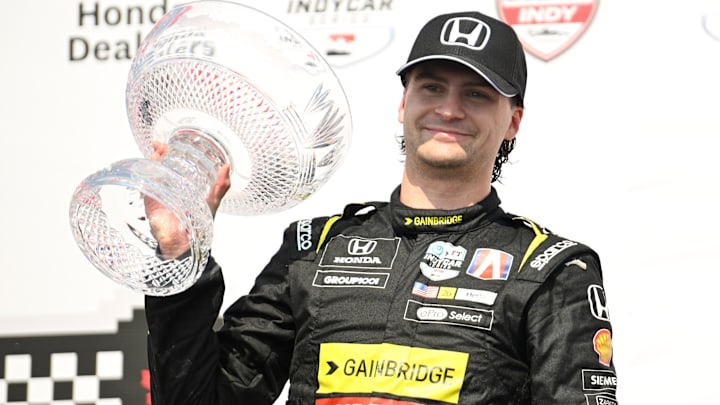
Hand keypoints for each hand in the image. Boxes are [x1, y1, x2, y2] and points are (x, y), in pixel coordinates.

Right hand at [144, 141, 231, 257]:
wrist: (185, 244)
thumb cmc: (199, 226)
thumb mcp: (212, 202)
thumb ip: (221, 186)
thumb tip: (227, 166)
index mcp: (186, 188)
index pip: (180, 167)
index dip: (178, 154)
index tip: (179, 142)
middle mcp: (171, 189)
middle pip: (163, 166)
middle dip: (161, 153)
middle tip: (162, 144)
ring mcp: (159, 194)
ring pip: (153, 172)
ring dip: (154, 159)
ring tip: (158, 149)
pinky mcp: (150, 201)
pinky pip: (145, 184)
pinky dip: (146, 173)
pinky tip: (151, 164)